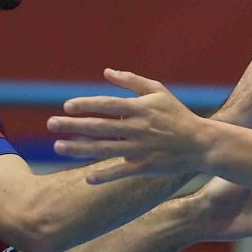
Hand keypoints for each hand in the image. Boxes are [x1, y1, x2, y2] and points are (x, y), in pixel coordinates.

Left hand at [47, 69, 202, 180]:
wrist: (200, 143)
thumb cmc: (177, 114)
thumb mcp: (158, 91)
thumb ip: (132, 81)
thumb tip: (106, 72)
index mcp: (140, 108)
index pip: (107, 105)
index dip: (86, 104)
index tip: (66, 106)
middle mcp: (137, 128)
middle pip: (99, 127)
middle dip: (73, 125)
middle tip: (51, 124)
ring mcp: (140, 148)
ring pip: (104, 149)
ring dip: (79, 148)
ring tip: (59, 147)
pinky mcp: (145, 166)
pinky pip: (121, 172)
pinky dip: (105, 176)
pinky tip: (88, 178)